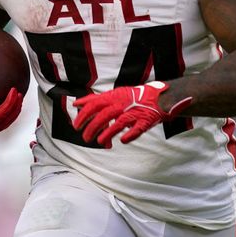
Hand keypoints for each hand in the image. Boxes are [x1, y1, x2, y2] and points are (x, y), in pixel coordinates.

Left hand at [73, 81, 191, 147]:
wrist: (159, 97)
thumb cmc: (134, 97)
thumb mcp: (114, 94)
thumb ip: (96, 99)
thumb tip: (77, 104)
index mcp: (114, 96)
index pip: (94, 104)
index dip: (83, 116)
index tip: (76, 126)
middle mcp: (123, 103)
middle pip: (104, 116)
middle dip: (92, 128)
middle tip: (86, 138)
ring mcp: (135, 112)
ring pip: (118, 123)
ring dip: (107, 134)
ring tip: (100, 142)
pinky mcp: (145, 121)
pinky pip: (136, 129)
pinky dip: (129, 136)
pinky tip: (122, 141)